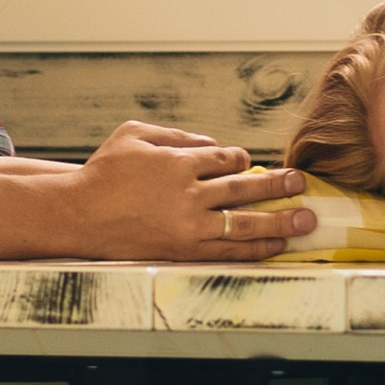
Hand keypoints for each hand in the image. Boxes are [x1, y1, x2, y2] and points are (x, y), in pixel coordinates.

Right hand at [66, 120, 317, 260]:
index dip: (242, 160)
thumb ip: (176, 134)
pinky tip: (276, 244)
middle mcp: (189, 194)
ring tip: (306, 218)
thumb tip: (212, 142)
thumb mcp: (134, 134)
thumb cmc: (103, 172)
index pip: (227, 159)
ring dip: (280, 220)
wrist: (77, 215)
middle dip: (279, 186)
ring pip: (246, 223)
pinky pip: (229, 251)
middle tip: (302, 184)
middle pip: (246, 188)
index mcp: (179, 162)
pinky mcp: (184, 251)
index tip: (247, 164)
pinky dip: (256, 248)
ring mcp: (189, 226)